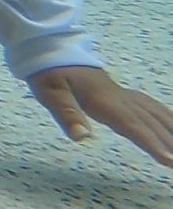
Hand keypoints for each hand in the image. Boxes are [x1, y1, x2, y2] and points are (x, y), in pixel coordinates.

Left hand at [28, 66, 172, 166]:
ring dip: (171, 130)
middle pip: (150, 123)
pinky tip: (170, 125)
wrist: (52, 47)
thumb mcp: (50, 92)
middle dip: (170, 143)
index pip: (131, 125)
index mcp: (103, 101)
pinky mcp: (122, 94)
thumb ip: (67, 114)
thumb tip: (83, 138)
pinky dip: (165, 118)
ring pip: (155, 114)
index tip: (168, 160)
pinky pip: (151, 107)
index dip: (150, 143)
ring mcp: (123, 95)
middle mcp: (119, 98)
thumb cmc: (48, 71)